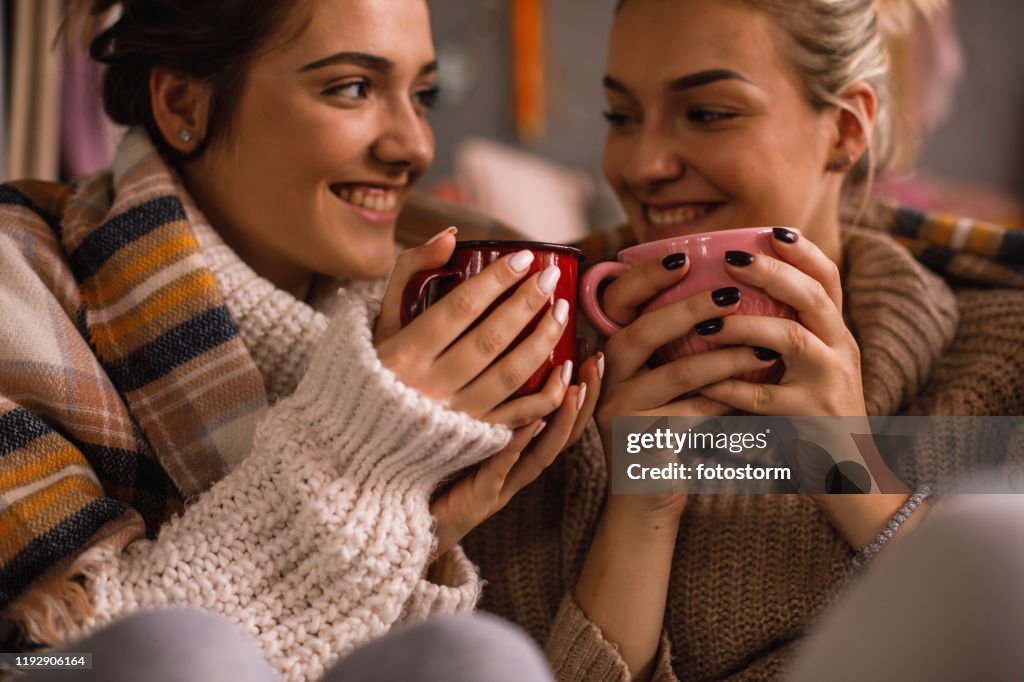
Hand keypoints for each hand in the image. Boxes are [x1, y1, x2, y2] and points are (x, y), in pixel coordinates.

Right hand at [375, 228, 571, 428]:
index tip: (524, 258)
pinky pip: (518, 417)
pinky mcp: (473, 439)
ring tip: (562, 310)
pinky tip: (565, 366)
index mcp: (403, 354)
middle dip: (527, 303)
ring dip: (543, 340)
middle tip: (550, 277)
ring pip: (510, 376)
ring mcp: (454, 416)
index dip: (496, 280)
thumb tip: (450, 235)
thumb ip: (410, 272)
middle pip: (490, 339)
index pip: (459, 308)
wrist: (368, 437)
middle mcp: (429, 387)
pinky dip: (547, 394)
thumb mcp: (382, 318)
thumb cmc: (377, 365)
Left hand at [430, 353, 601, 556]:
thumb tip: (464, 340)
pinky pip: (503, 468)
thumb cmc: (421, 470)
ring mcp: (501, 485)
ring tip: (576, 388)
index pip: (556, 415)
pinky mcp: (479, 498)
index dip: (575, 384)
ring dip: (562, 420)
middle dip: (584, 398)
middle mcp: (515, 469)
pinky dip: (518, 446)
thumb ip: (469, 392)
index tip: (586, 349)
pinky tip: (530, 422)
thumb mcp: (452, 425)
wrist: (399, 524)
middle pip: (563, 433)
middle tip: (596, 362)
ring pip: (543, 453)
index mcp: (514, 451)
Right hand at [595, 253, 773, 519]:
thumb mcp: (661, 378)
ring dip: (725, 360)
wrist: (647, 493)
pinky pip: (691, 415)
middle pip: (641, 333)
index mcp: (610, 351)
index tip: (684, 258)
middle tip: (732, 295)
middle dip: (688, 310)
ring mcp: (618, 412)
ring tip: (765, 351)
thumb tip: (727, 288)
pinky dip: (727, 402)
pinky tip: (756, 394)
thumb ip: (673, 342)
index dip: (645, 278)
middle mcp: (604, 378)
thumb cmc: (665, 424)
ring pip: (674, 375)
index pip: (617, 302)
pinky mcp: (640, 443)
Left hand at [695, 229, 866, 416]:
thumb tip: (735, 289)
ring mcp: (827, 383)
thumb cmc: (814, 410)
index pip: (828, 280)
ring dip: (744, 326)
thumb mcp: (812, 364)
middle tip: (731, 259)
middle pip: (813, 298)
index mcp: (836, 333)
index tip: (773, 230)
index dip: (804, 253)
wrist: (847, 471)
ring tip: (706, 322)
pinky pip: (762, 396)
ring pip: (790, 340)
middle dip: (772, 274)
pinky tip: (702, 381)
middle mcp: (839, 350)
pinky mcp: (808, 416)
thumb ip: (788, 329)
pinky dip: (729, 386)